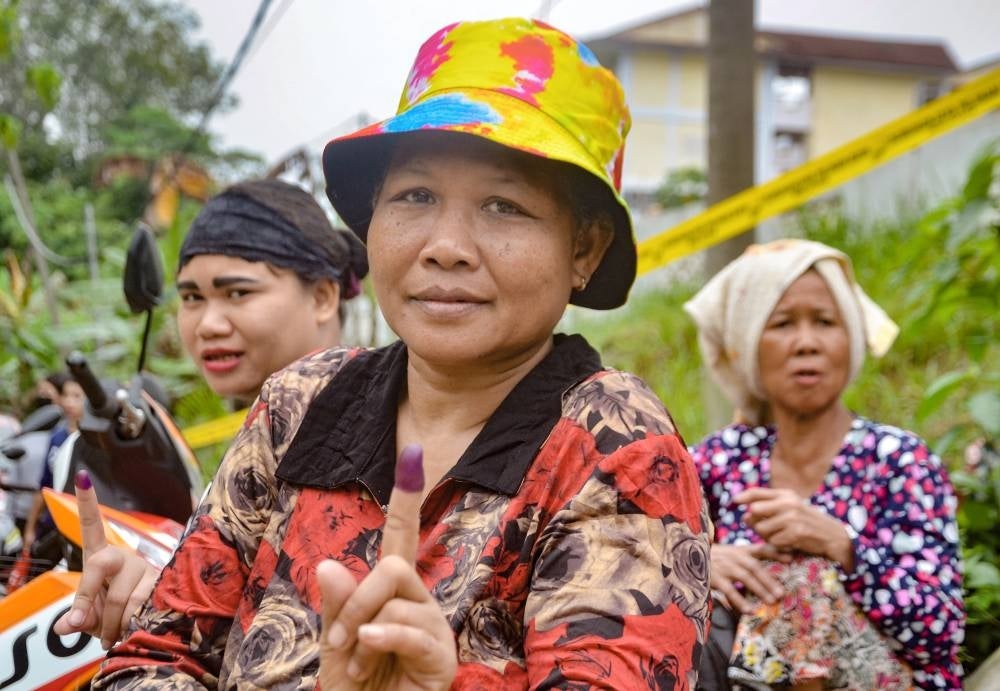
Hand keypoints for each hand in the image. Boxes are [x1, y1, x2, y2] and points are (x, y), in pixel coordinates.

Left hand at [53, 470, 159, 648]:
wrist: (146, 629)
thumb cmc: (112, 618)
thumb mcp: (89, 618)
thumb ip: (77, 617)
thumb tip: (67, 625)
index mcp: (103, 557)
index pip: (93, 525)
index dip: (87, 501)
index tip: (81, 476)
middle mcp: (125, 557)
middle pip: (100, 564)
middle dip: (88, 599)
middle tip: (84, 625)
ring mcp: (146, 569)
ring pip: (120, 596)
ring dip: (110, 624)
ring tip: (110, 636)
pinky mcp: (162, 584)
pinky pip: (140, 607)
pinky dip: (127, 626)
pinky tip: (129, 631)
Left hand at [317, 445, 456, 690]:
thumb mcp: (335, 644)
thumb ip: (336, 606)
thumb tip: (330, 564)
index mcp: (393, 595)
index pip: (403, 536)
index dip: (407, 496)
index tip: (413, 451)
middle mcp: (419, 604)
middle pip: (393, 565)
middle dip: (357, 598)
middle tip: (341, 637)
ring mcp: (433, 629)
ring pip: (398, 591)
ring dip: (363, 625)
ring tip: (356, 659)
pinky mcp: (442, 657)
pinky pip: (412, 629)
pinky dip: (384, 636)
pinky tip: (368, 648)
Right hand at [710, 543, 789, 613]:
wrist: (686, 555)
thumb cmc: (712, 557)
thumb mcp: (729, 553)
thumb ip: (746, 558)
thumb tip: (767, 571)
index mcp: (739, 551)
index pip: (760, 549)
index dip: (776, 552)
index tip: (791, 558)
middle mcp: (733, 557)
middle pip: (755, 567)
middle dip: (769, 579)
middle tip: (782, 593)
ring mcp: (724, 567)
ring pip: (745, 577)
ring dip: (760, 589)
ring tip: (771, 601)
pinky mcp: (714, 578)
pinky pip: (729, 591)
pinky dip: (740, 601)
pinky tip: (749, 610)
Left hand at [736, 488, 854, 568]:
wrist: (832, 536)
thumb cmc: (807, 522)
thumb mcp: (791, 508)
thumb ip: (770, 507)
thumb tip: (745, 516)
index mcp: (786, 495)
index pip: (757, 492)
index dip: (743, 496)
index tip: (734, 501)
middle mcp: (788, 503)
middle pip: (754, 511)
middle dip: (755, 522)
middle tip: (768, 528)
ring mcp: (792, 517)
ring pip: (761, 529)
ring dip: (768, 537)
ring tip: (782, 536)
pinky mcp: (796, 532)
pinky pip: (773, 542)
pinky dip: (778, 545)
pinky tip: (790, 543)